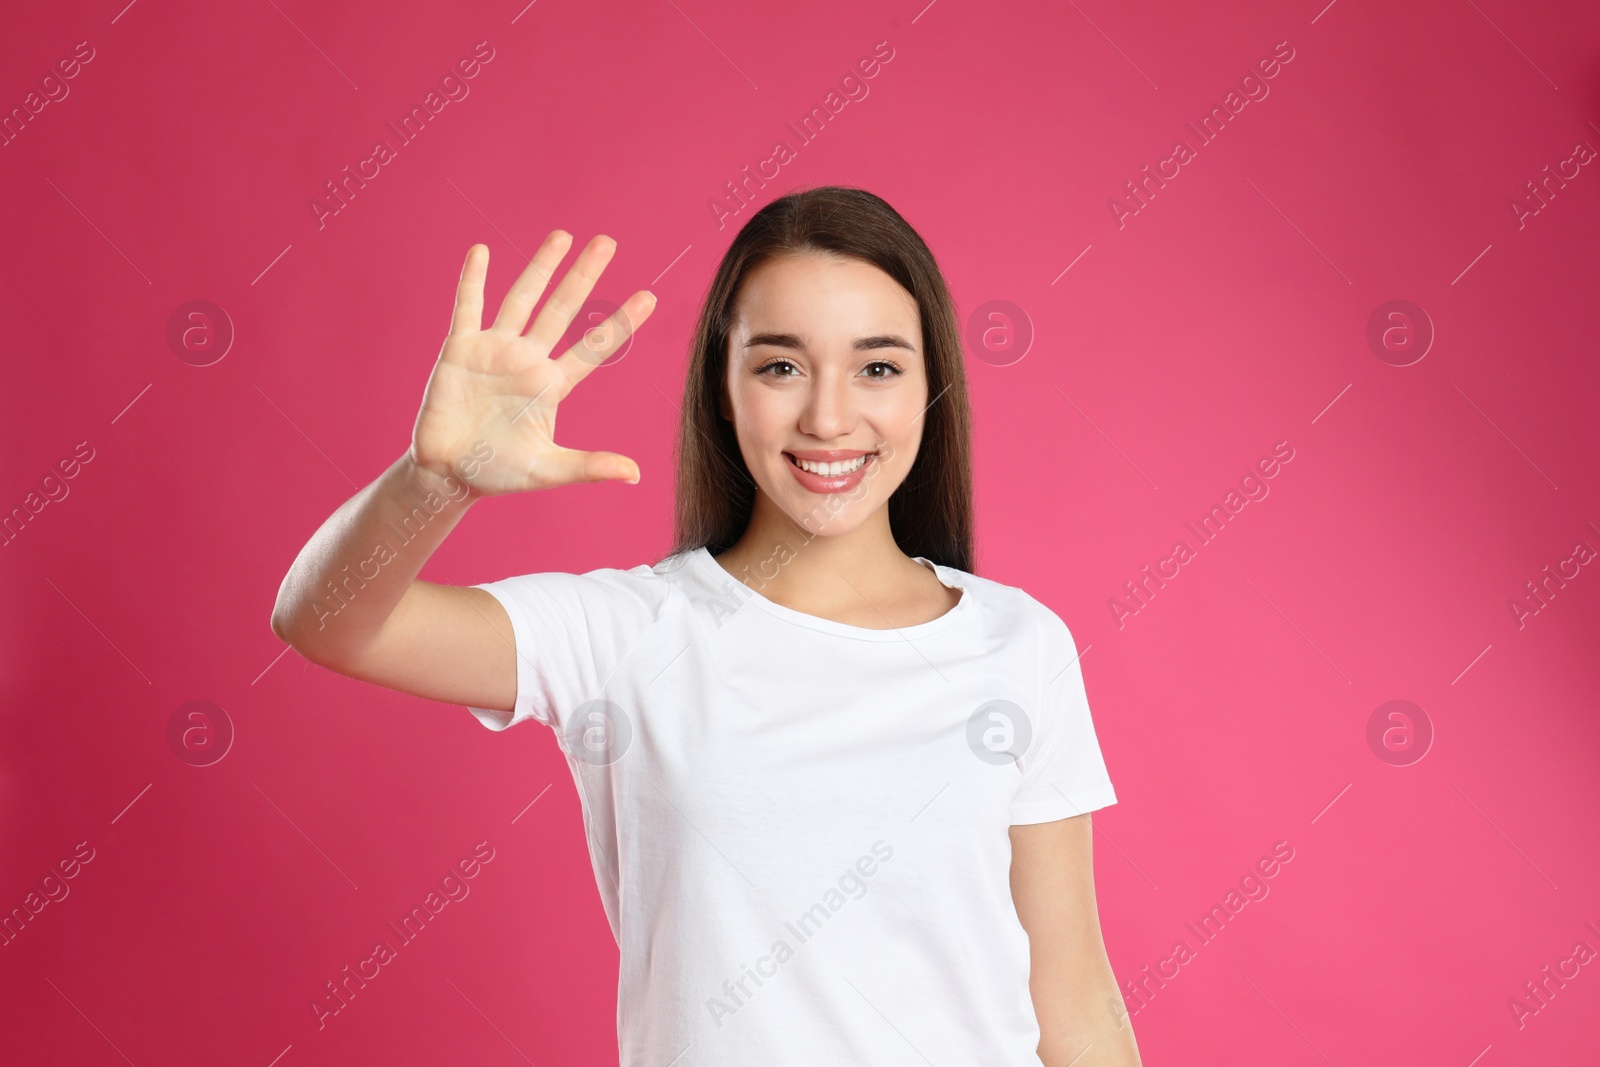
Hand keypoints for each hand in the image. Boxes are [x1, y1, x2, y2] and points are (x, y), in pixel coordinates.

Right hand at [409, 232, 655, 497]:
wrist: (447, 474)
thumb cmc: (498, 474)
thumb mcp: (547, 470)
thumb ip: (589, 466)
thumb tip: (635, 474)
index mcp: (552, 385)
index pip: (593, 347)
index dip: (620, 323)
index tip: (650, 296)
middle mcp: (527, 360)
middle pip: (562, 309)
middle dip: (583, 275)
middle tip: (608, 242)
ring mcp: (494, 350)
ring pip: (521, 299)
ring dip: (540, 267)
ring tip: (562, 236)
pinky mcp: (460, 350)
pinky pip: (468, 307)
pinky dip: (473, 280)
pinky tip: (481, 252)